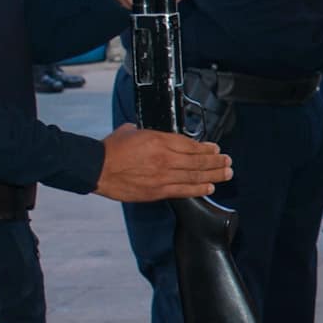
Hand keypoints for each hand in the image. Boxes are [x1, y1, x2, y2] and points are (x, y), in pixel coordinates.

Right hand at [96, 125, 232, 202]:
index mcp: (160, 140)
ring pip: (195, 175)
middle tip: (227, 161)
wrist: (95, 167)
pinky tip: (211, 187)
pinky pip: (184, 190)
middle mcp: (165, 157)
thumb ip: (147, 131)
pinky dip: (199, 189)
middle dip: (216, 161)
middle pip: (198, 160)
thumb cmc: (110, 149)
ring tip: (227, 173)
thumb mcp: (131, 131)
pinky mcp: (157, 191)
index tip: (216, 149)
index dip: (206, 148)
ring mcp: (163, 175)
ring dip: (214, 174)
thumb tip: (150, 132)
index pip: (191, 145)